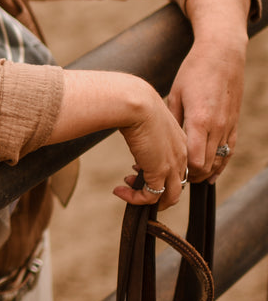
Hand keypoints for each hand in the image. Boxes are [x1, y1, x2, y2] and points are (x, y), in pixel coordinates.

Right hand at [48, 71, 186, 208]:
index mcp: (181, 141)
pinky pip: (151, 197)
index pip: (178, 167)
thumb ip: (144, 129)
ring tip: (124, 191)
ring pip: (170, 197)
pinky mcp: (160, 172)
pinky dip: (135, 199)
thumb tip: (131, 130)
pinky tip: (118, 191)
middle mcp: (182, 155)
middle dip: (154, 190)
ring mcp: (173, 165)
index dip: (158, 174)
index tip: (135, 170)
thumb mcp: (144, 118)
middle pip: (177, 185)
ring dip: (146, 199)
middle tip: (131, 182)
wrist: (135, 102)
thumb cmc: (134, 104)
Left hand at [171, 0, 250, 182]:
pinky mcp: (234, 123)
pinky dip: (219, 165)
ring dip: (203, 173)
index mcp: (200, 120)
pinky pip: (229, 151)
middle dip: (187, 176)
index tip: (163, 171)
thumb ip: (172, 121)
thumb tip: (162, 143)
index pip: (193, 160)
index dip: (179, 171)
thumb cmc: (194, 72)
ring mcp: (229, 126)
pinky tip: (209, 175)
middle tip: (169, 177)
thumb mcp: (175, 95)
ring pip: (218, 161)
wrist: (222, 55)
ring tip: (185, 178)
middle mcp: (218, 127)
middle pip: (205, 165)